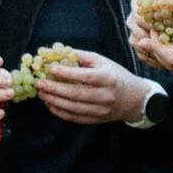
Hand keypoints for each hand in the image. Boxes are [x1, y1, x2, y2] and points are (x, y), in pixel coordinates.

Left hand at [34, 49, 151, 125]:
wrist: (133, 99)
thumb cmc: (115, 76)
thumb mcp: (102, 61)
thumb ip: (81, 57)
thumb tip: (56, 52)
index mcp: (109, 78)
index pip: (86, 76)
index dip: (68, 73)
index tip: (52, 69)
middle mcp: (106, 96)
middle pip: (77, 94)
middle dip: (55, 89)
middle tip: (40, 83)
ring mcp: (101, 110)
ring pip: (73, 108)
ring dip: (54, 101)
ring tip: (41, 93)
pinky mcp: (97, 120)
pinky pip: (74, 118)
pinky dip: (59, 112)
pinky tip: (50, 103)